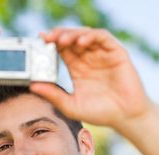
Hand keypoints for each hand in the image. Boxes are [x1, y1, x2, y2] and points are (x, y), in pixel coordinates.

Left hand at [30, 27, 150, 129]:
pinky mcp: (116, 53)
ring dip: (72, 34)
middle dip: (58, 36)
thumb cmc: (101, 113)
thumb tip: (32, 86)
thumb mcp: (71, 106)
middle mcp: (89, 59)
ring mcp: (103, 54)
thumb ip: (53, 96)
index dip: (50, 44)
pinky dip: (90, 36)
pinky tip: (80, 43)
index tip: (38, 42)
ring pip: (85, 35)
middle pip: (71, 39)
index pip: (61, 50)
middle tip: (46, 38)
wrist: (126, 117)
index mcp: (77, 69)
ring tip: (61, 40)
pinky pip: (102, 38)